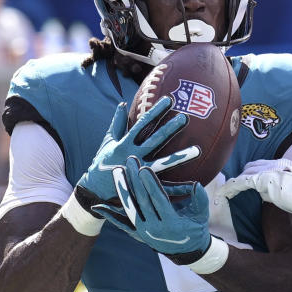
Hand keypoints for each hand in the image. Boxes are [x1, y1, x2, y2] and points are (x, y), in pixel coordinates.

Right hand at [74, 99, 200, 218]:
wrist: (94, 191)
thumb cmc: (101, 164)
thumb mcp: (108, 142)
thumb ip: (117, 124)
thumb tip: (122, 105)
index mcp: (126, 144)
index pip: (143, 124)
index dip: (156, 112)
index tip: (169, 100)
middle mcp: (134, 156)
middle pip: (155, 140)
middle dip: (170, 128)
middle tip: (185, 117)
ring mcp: (140, 172)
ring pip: (163, 163)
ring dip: (180, 156)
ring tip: (198, 150)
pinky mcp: (144, 188)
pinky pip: (165, 188)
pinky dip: (179, 188)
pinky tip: (194, 185)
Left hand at [109, 159, 211, 259]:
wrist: (188, 251)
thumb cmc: (196, 228)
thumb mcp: (201, 214)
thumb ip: (199, 199)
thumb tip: (195, 185)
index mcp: (171, 224)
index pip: (158, 200)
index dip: (151, 184)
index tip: (144, 169)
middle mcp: (155, 229)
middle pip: (142, 201)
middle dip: (135, 180)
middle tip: (130, 162)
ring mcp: (144, 233)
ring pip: (130, 209)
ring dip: (122, 190)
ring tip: (117, 172)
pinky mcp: (138, 234)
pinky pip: (122, 223)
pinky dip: (110, 215)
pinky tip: (98, 206)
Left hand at [218, 159, 291, 216]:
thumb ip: (278, 190)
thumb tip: (264, 196)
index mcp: (282, 165)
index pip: (260, 167)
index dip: (249, 176)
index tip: (240, 185)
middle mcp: (274, 164)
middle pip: (250, 168)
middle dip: (239, 179)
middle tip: (227, 190)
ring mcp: (268, 170)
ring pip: (243, 175)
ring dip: (231, 185)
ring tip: (221, 194)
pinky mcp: (263, 179)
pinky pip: (241, 182)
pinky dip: (230, 188)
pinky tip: (222, 195)